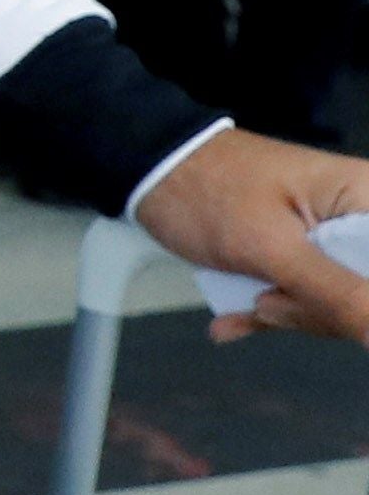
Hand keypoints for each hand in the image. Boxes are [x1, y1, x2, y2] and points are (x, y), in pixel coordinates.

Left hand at [140, 128, 368, 343]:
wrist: (147, 173)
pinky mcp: (304, 254)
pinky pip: (307, 295)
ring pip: (340, 301)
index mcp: (368, 198)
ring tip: (251, 300)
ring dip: (290, 312)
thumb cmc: (206, 195)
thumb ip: (336, 293)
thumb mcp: (271, 249)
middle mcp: (361, 215)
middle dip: (320, 310)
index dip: (365, 297)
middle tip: (270, 299)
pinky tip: (235, 320)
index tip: (322, 303)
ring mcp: (332, 237)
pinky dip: (272, 311)